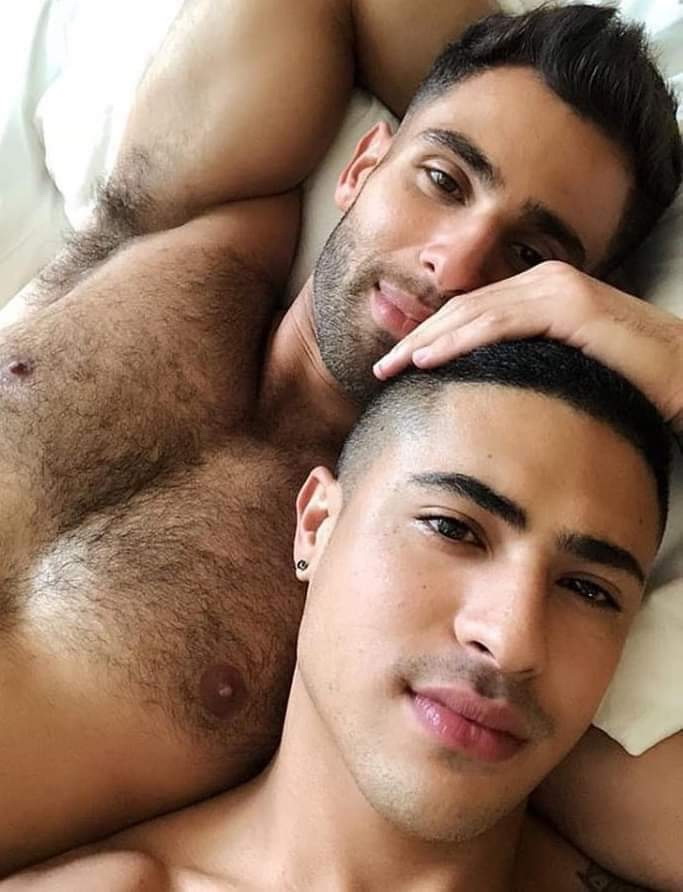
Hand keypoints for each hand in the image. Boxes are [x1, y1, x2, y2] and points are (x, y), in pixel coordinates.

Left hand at [373, 261, 682, 432]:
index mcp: (542, 292)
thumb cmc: (632, 379)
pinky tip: (428, 359)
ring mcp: (557, 289)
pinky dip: (458, 339)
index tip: (400, 364)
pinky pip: (500, 322)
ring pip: (472, 312)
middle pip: (463, 308)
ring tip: (391, 366)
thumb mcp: (567, 366)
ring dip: (425, 340)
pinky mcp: (569, 307)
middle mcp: (545, 281)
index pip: (472, 312)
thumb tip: (491, 386)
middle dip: (417, 337)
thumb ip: (530, 362)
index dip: (431, 336)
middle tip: (381, 367)